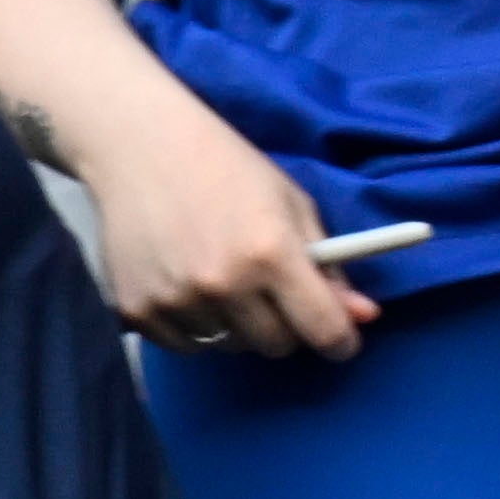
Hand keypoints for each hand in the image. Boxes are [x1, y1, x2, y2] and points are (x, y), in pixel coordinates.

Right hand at [63, 104, 375, 363]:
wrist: (143, 152)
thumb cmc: (229, 172)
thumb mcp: (292, 208)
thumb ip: (328, 266)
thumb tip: (364, 316)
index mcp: (270, 253)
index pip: (320, 326)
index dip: (339, 341)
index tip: (341, 343)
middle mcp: (223, 284)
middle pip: (274, 345)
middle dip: (286, 327)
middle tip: (274, 297)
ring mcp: (175, 301)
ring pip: (228, 346)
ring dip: (237, 326)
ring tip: (223, 284)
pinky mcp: (135, 311)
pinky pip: (183, 345)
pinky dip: (195, 328)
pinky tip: (189, 290)